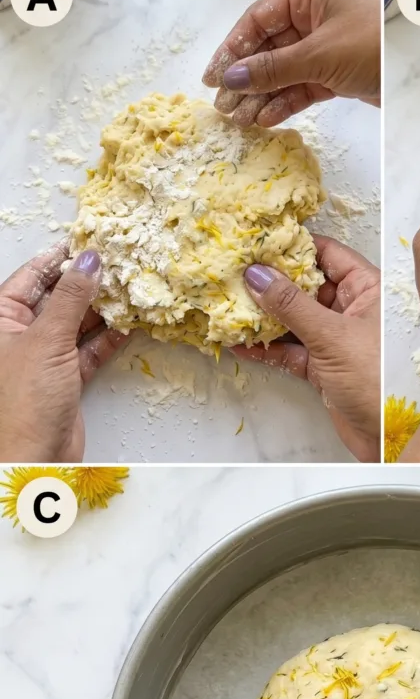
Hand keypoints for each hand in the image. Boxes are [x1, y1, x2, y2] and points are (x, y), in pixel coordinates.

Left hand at [0, 245, 128, 462]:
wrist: (33, 456)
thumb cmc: (23, 401)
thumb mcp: (47, 340)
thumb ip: (72, 298)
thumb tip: (88, 261)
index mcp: (0, 318)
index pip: (31, 277)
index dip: (59, 258)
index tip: (88, 243)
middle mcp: (20, 335)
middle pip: (57, 298)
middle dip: (86, 284)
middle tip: (117, 265)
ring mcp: (44, 357)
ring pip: (77, 324)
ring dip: (102, 311)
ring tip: (128, 292)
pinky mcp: (66, 378)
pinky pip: (89, 350)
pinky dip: (108, 339)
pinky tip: (127, 325)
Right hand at [202, 0, 379, 127]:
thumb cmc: (375, 43)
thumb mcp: (320, 54)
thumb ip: (274, 69)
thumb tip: (232, 79)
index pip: (259, 19)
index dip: (233, 49)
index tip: (212, 78)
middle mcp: (317, 13)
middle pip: (270, 48)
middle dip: (246, 79)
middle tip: (223, 108)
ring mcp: (327, 44)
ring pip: (286, 71)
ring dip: (263, 96)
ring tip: (240, 121)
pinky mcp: (339, 72)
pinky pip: (304, 86)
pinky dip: (286, 102)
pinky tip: (266, 119)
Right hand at [234, 236, 379, 461]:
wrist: (390, 436)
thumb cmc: (379, 380)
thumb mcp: (332, 336)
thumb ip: (291, 305)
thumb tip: (258, 275)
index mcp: (367, 289)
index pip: (327, 254)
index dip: (294, 247)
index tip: (259, 242)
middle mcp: (353, 310)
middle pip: (306, 286)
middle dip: (271, 283)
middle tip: (235, 273)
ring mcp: (337, 339)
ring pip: (295, 319)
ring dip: (264, 317)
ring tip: (229, 306)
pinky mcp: (324, 367)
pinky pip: (291, 350)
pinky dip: (268, 348)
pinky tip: (242, 343)